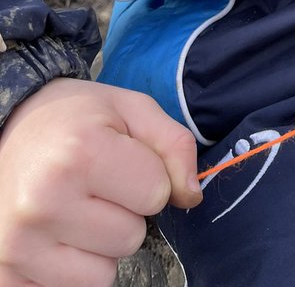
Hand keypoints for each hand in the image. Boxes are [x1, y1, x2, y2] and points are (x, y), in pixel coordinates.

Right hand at [0, 78, 201, 286]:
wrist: (5, 130)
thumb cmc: (74, 120)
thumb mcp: (131, 109)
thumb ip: (174, 145)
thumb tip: (192, 197)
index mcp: (80, 152)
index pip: (158, 194)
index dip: (149, 177)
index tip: (120, 161)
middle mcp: (43, 202)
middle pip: (132, 238)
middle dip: (124, 212)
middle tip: (93, 185)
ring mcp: (19, 245)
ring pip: (104, 273)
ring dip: (99, 246)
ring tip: (74, 209)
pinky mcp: (7, 276)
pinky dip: (73, 268)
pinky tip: (56, 235)